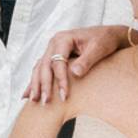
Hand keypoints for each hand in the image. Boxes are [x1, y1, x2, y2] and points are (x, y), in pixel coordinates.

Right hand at [22, 23, 136, 104]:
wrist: (109, 35)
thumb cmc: (105, 40)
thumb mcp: (99, 49)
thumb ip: (87, 60)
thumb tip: (75, 73)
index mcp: (63, 39)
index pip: (57, 62)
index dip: (60, 80)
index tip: (65, 96)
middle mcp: (54, 43)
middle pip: (44, 65)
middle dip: (44, 85)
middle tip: (45, 102)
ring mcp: (52, 50)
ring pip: (40, 68)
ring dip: (36, 85)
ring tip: (34, 101)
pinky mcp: (54, 57)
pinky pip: (42, 70)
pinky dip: (36, 81)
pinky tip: (29, 94)